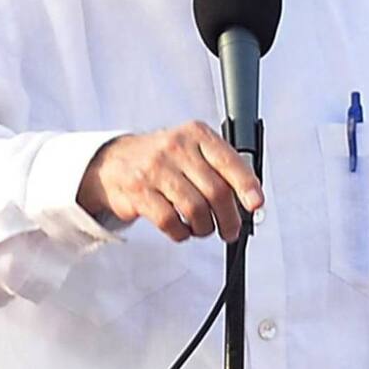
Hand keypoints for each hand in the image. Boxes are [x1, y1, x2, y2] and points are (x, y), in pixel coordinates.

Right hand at [76, 122, 263, 242]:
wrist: (113, 162)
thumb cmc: (162, 159)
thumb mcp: (192, 149)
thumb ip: (220, 168)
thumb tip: (250, 200)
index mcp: (195, 134)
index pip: (228, 161)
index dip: (246, 186)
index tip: (256, 205)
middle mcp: (176, 148)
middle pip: (215, 191)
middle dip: (228, 218)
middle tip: (229, 229)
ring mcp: (155, 169)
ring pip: (195, 209)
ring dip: (204, 227)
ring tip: (202, 228)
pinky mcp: (139, 192)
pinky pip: (170, 222)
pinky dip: (181, 233)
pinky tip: (181, 229)